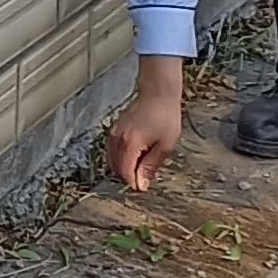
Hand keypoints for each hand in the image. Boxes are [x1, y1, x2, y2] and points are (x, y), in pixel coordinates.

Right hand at [104, 56, 187, 190]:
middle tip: (144, 174)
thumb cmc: (165, 116)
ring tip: (142, 163)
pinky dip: (120, 157)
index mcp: (130, 144)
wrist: (158, 93)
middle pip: (116, 168)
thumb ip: (150, 166)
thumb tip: (141, 184)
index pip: (125, 172)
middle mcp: (117, 139)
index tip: (144, 184)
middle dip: (128, 175)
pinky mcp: (114, 129)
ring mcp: (114, 133)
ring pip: (112, 160)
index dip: (134, 182)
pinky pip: (112, 150)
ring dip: (124, 166)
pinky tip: (135, 154)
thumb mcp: (165, 145)